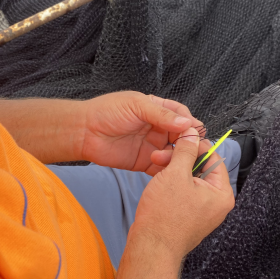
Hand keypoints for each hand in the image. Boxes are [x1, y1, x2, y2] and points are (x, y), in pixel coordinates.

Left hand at [79, 92, 202, 173]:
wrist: (84, 132)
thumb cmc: (107, 111)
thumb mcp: (137, 106)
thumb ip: (162, 115)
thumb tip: (187, 123)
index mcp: (158, 110)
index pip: (182, 116)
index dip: (190, 124)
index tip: (195, 132)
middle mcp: (158, 128)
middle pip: (183, 136)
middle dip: (189, 144)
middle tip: (192, 151)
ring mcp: (153, 146)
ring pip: (175, 153)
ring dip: (178, 157)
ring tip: (171, 159)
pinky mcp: (145, 162)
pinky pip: (162, 168)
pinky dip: (168, 170)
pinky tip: (169, 172)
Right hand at [129, 128, 235, 262]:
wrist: (151, 248)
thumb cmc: (165, 218)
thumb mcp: (175, 174)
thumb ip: (186, 151)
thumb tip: (192, 134)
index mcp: (222, 194)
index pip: (214, 158)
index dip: (195, 145)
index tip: (180, 139)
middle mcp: (216, 204)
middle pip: (201, 168)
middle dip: (180, 158)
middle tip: (161, 155)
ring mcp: (202, 212)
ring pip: (189, 179)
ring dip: (173, 169)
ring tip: (156, 165)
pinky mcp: (189, 216)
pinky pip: (183, 192)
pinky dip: (171, 183)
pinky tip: (157, 178)